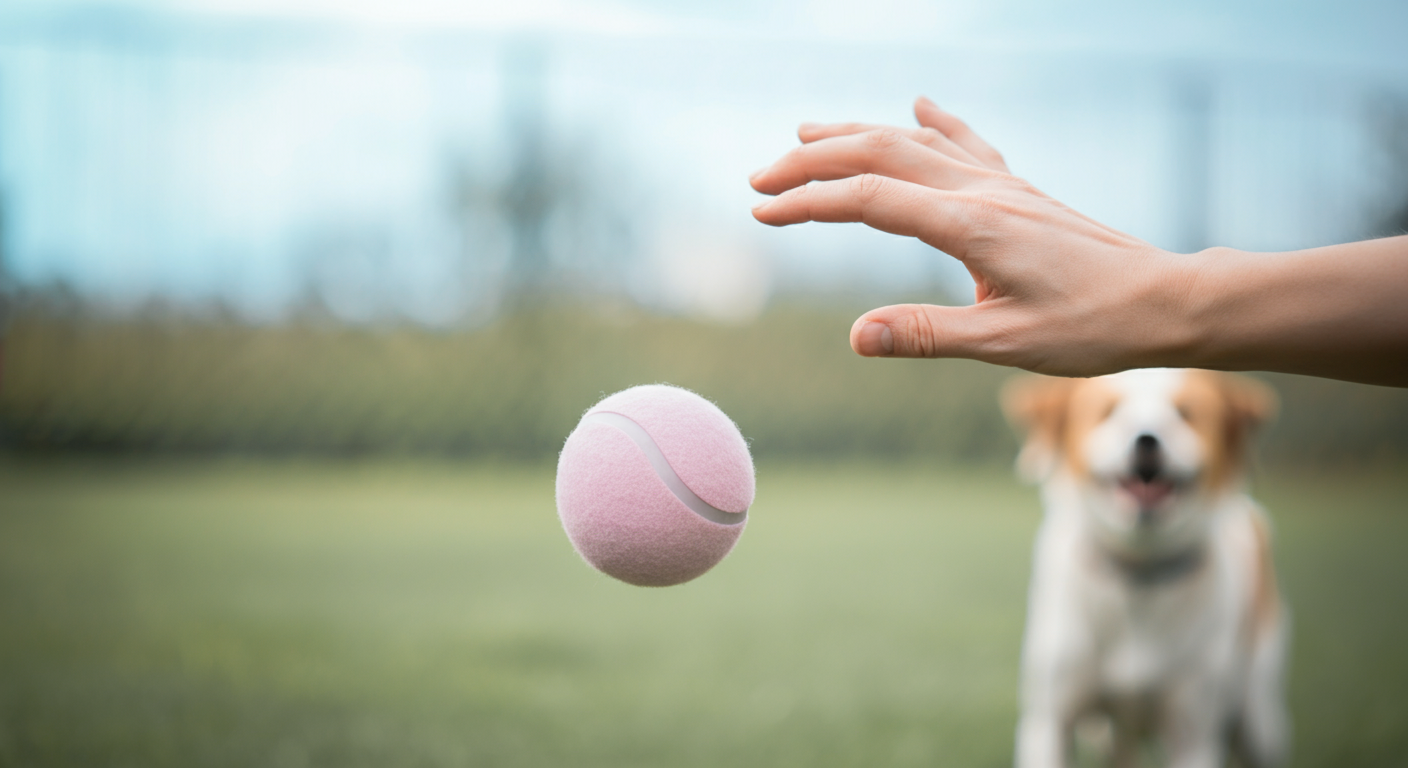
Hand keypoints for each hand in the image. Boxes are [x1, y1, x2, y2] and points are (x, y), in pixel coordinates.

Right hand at [749, 96, 1199, 376]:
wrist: (1166, 300)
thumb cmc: (1092, 328)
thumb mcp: (1005, 342)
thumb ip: (927, 334)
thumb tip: (856, 337)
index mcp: (970, 225)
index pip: (867, 200)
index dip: (808, 203)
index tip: (761, 212)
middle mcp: (981, 191)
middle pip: (878, 154)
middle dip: (812, 162)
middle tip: (760, 178)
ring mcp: (1001, 184)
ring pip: (913, 141)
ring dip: (854, 135)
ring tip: (806, 132)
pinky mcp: (1018, 191)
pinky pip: (965, 143)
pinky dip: (932, 122)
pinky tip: (920, 103)